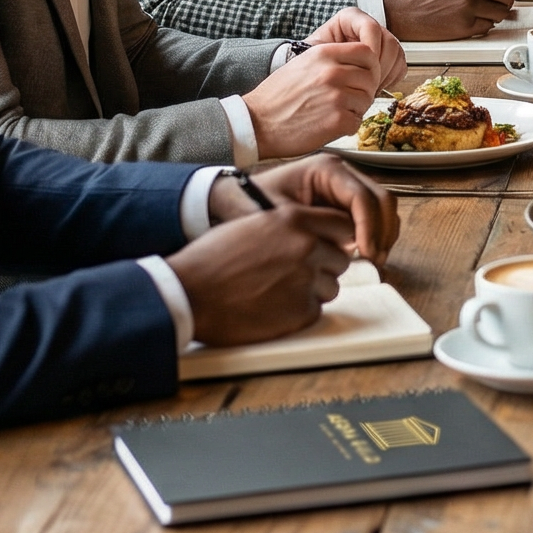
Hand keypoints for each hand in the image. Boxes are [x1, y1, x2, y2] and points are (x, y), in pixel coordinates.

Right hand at [166, 202, 353, 345]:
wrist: (189, 293)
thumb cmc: (212, 259)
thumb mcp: (254, 224)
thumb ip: (289, 226)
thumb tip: (315, 234)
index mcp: (296, 219)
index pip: (344, 226)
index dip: (335, 240)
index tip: (326, 249)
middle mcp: (307, 246)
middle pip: (341, 259)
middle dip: (324, 268)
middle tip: (295, 276)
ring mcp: (306, 279)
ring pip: (331, 287)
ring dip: (312, 291)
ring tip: (278, 292)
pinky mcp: (301, 311)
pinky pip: (315, 311)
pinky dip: (298, 313)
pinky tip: (272, 309)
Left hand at [210, 151, 401, 264]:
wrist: (233, 199)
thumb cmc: (251, 205)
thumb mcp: (280, 217)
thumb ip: (317, 228)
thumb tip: (351, 245)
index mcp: (327, 168)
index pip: (363, 197)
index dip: (370, 227)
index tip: (367, 255)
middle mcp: (342, 173)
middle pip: (381, 200)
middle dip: (382, 232)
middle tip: (375, 261)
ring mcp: (345, 186)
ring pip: (382, 208)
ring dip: (383, 235)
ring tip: (373, 261)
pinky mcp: (345, 202)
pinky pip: (372, 216)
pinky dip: (375, 235)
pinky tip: (365, 255)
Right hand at [242, 41, 380, 157]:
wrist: (256, 123)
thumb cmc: (277, 96)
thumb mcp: (302, 64)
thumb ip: (331, 59)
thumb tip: (360, 63)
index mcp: (324, 54)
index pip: (367, 52)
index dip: (368, 66)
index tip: (361, 76)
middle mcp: (332, 72)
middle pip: (371, 77)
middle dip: (363, 89)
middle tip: (348, 99)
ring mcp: (336, 96)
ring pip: (367, 100)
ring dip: (356, 109)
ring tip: (335, 112)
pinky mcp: (336, 120)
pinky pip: (357, 122)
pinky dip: (348, 126)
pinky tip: (330, 125)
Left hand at [306, 8, 405, 93]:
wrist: (312, 80)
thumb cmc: (309, 66)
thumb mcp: (313, 54)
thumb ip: (329, 50)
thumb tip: (353, 57)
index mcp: (350, 18)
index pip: (371, 28)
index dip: (370, 49)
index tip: (361, 68)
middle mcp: (367, 27)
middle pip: (388, 41)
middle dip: (380, 66)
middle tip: (367, 84)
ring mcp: (379, 42)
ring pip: (397, 54)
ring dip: (386, 74)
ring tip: (369, 88)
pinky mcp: (386, 58)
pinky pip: (400, 66)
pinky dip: (391, 79)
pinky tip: (375, 87)